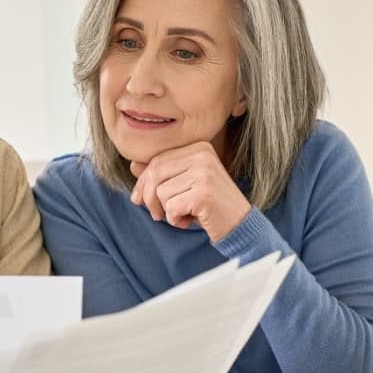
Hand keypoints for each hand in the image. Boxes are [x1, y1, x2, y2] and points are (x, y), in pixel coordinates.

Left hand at [129, 142, 251, 241]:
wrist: (239, 225)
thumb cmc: (209, 205)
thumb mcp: (184, 185)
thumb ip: (162, 174)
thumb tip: (133, 165)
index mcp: (198, 148)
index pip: (157, 160)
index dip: (143, 183)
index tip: (139, 200)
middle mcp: (202, 155)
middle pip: (155, 174)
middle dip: (150, 198)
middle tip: (157, 215)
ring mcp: (204, 173)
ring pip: (161, 192)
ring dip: (167, 211)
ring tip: (184, 215)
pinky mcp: (204, 194)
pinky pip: (171, 207)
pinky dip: (176, 220)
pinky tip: (191, 220)